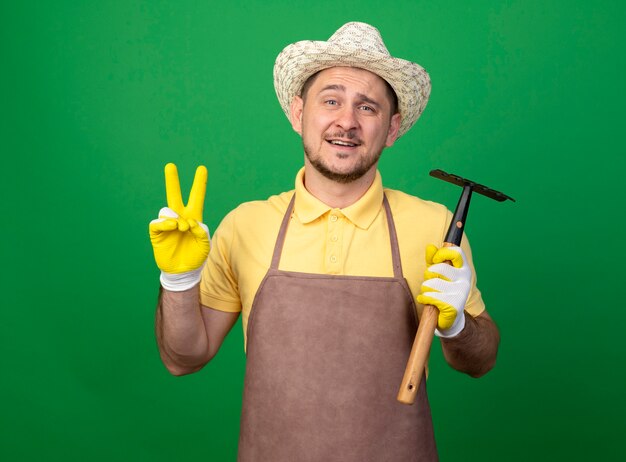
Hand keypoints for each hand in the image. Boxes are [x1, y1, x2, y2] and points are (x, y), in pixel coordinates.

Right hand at [149, 163, 209, 289]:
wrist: (183, 271)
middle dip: (172, 181)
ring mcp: (168, 225)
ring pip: (167, 210)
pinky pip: (158, 223)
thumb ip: (201, 231)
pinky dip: (165, 223)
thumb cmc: (196, 257)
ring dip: (176, 217)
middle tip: (170, 166)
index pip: (196, 197)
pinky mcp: (157, 233)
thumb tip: (188, 222)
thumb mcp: (205, 245)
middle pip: (174, 196)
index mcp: (194, 218)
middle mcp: (180, 218)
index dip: (199, 184)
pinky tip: (172, 227)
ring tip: (182, 227)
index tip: (201, 168)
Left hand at [416, 244, 470, 337]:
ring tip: (428, 293)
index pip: (456, 252)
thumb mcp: (438, 273)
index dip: (442, 253)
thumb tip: (430, 247)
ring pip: (432, 283)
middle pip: (439, 268)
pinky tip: (426, 300)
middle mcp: (465, 279)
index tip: (434, 261)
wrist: (451, 318)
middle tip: (429, 282)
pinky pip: (431, 296)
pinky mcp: (454, 305)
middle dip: (428, 275)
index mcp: (463, 268)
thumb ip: (433, 259)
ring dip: (425, 289)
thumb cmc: (442, 291)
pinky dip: (424, 298)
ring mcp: (461, 292)